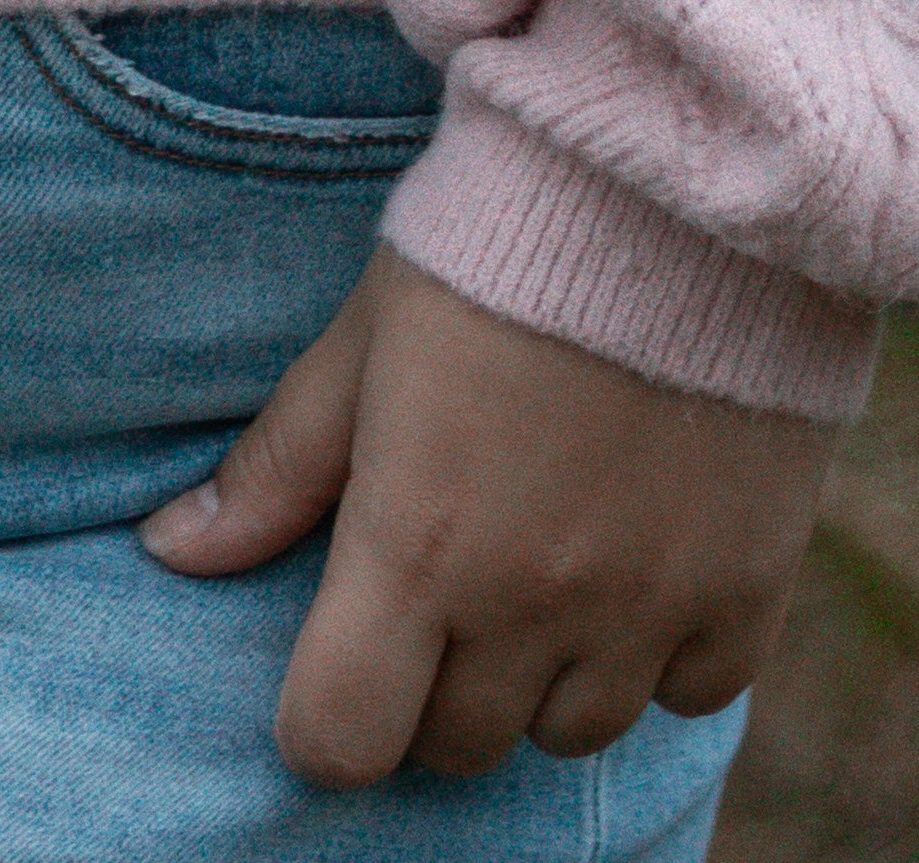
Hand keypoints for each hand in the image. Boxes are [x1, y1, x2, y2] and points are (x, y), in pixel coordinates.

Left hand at [140, 243, 829, 784]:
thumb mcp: (365, 337)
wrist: (673, 174)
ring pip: (571, 732)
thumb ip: (279, 465)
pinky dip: (661, 654)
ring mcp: (648, 603)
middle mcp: (531, 602)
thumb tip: (171, 551)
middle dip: (433, 682)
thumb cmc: (494, 238)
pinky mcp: (748, 584)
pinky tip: (640, 559)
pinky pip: (692, 694)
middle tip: (445, 578)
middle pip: (456, 745)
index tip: (339, 656)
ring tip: (541, 560)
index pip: (341, 741)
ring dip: (543, 673)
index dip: (324, 715)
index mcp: (419, 546)